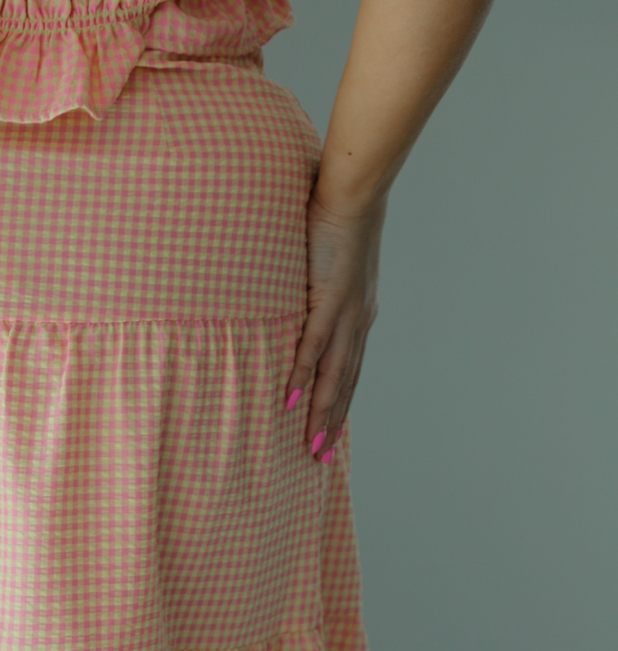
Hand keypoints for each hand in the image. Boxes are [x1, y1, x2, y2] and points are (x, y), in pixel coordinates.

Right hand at [284, 187, 386, 462]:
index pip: (350, 370)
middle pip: (345, 384)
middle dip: (333, 423)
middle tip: (320, 460)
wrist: (352, 190)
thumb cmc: (337, 218)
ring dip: (322, 414)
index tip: (330, 435)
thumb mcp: (330, 265)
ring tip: (311, 445)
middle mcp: (358, 320)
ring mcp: (346, 312)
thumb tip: (299, 301)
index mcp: (359, 314)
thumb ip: (319, 289)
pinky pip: (313, 346)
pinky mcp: (330, 298)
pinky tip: (291, 402)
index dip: (340, 406)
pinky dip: (302, 376)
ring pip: (333, 375)